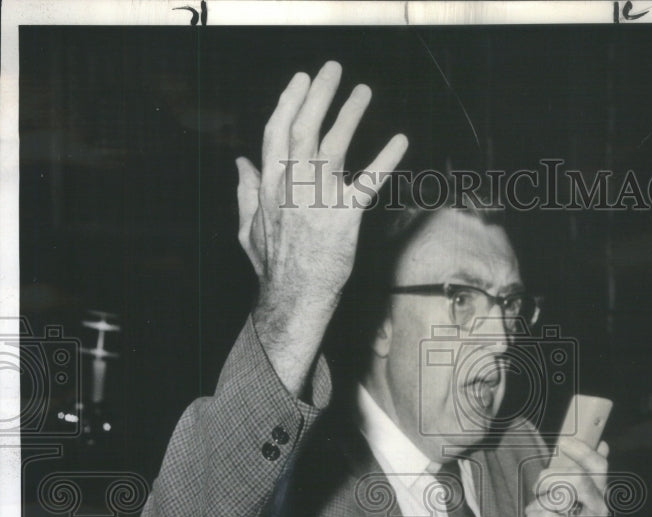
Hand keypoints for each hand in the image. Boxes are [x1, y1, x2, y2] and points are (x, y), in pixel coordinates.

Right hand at [235, 62, 407, 393]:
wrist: (292, 299)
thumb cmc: (273, 268)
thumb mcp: (247, 229)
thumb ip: (245, 192)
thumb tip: (239, 163)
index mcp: (268, 186)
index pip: (276, 133)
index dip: (289, 103)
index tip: (300, 80)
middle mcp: (291, 187)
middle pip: (304, 128)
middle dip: (318, 95)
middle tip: (332, 70)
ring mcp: (318, 201)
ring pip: (333, 146)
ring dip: (350, 115)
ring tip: (363, 92)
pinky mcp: (344, 219)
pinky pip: (368, 183)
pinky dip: (385, 160)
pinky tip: (400, 140)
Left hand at [523, 438, 609, 516]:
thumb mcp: (572, 500)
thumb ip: (583, 474)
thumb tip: (603, 445)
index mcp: (599, 495)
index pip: (598, 466)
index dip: (582, 451)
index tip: (564, 442)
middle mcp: (600, 508)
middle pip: (574, 477)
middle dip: (547, 479)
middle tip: (538, 491)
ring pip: (558, 496)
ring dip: (537, 504)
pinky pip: (546, 516)